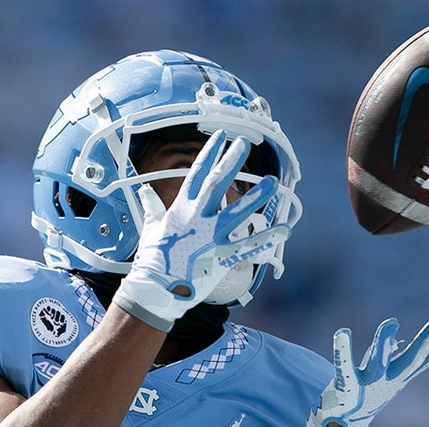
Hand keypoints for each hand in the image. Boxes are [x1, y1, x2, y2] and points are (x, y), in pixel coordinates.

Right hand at [112, 129, 288, 330]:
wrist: (155, 288)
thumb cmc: (153, 259)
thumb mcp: (151, 227)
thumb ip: (152, 206)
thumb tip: (145, 190)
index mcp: (181, 208)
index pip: (197, 173)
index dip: (210, 153)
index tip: (221, 136)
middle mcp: (197, 218)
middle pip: (217, 183)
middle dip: (231, 161)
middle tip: (245, 143)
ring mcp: (210, 236)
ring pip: (237, 212)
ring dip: (256, 197)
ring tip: (273, 182)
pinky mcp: (221, 256)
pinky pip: (248, 246)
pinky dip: (266, 239)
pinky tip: (283, 230)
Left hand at [304, 317, 428, 426]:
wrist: (343, 424)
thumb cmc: (363, 395)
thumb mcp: (381, 377)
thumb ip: (388, 357)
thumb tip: (396, 341)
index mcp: (397, 377)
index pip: (423, 359)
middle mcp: (387, 381)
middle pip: (411, 360)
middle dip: (426, 341)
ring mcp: (368, 384)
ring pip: (379, 362)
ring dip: (384, 341)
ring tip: (391, 322)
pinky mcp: (346, 386)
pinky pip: (344, 367)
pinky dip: (342, 350)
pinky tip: (342, 332)